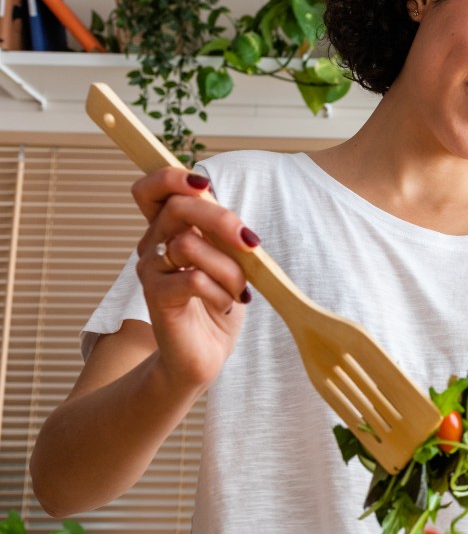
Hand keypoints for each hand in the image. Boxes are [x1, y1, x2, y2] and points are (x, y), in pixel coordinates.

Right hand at [131, 168, 258, 390]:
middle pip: (178, 206)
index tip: (205, 185)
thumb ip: (223, 236)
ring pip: (190, 244)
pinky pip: (194, 279)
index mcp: (169, 231)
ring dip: (229, 268)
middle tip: (250, 245)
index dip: (173, 177)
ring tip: (238, 291)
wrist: (202, 356)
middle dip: (222, 219)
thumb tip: (236, 220)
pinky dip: (220, 293)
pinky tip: (226, 305)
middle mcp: (153, 245)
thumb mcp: (228, 263)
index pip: (152, 189)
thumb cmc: (217, 304)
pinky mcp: (156, 297)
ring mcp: (151, 270)